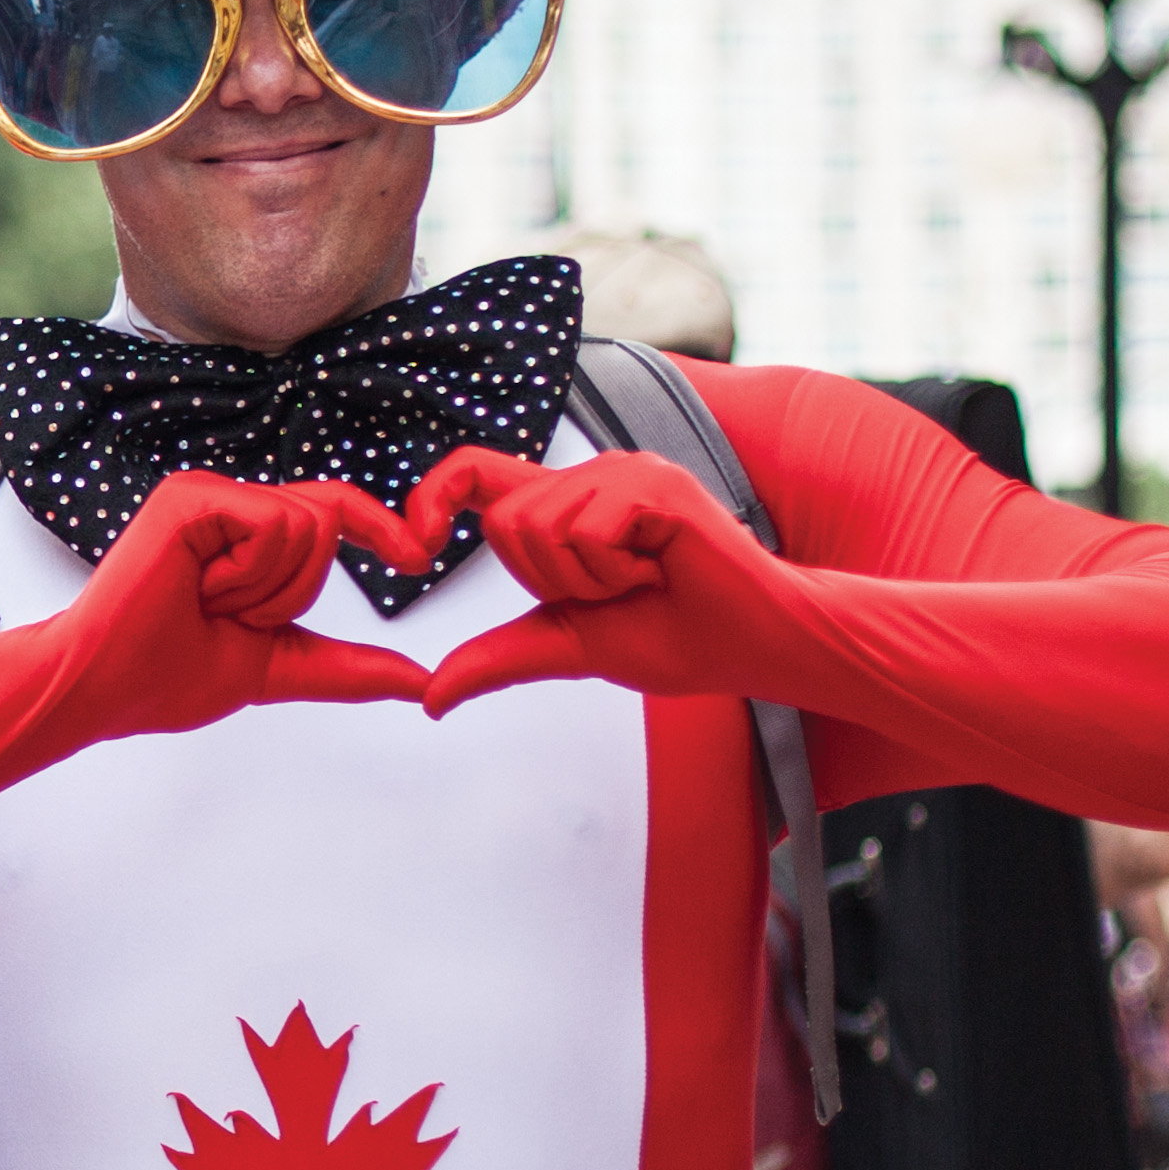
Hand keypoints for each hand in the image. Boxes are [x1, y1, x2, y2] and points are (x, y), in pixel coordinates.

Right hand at [45, 473, 428, 744]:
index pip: (335, 512)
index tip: (419, 559)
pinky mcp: (189, 497)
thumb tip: (419, 682)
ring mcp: (209, 494)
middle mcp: (230, 503)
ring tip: (206, 603)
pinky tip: (197, 588)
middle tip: (228, 616)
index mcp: (248, 535)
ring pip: (307, 525)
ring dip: (266, 590)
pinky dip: (248, 573)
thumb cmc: (165, 676)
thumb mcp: (279, 667)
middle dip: (293, 593)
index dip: (381, 529)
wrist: (101, 687)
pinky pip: (272, 522)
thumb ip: (346, 668)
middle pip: (328, 521)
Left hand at [408, 447, 838, 716]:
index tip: (414, 548)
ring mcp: (624, 471)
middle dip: (549, 582)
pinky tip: (663, 569)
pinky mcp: (656, 484)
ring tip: (644, 579)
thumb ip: (500, 658)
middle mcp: (589, 475)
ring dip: (590, 579)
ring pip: (543, 527)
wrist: (755, 647)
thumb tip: (430, 698)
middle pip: (503, 522)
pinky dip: (619, 570)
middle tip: (615, 590)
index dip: (429, 496)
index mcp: (562, 506)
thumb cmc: (674, 638)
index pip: (469, 472)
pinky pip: (590, 530)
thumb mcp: (569, 647)